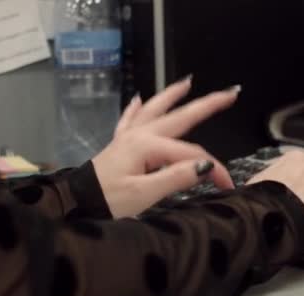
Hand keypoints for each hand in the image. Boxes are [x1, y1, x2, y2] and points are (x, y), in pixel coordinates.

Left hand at [93, 77, 239, 217]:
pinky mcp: (119, 145)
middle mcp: (141, 135)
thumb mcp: (144, 194)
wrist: (74, 203)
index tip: (227, 185)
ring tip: (187, 82)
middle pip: (181, 117)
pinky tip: (138, 99)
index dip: (214, 168)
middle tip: (230, 94)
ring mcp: (129, 137)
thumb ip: (176, 177)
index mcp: (149, 146)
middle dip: (207, 105)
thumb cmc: (107, 200)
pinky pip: (130, 120)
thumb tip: (206, 166)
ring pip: (155, 109)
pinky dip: (136, 109)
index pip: (193, 155)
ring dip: (172, 95)